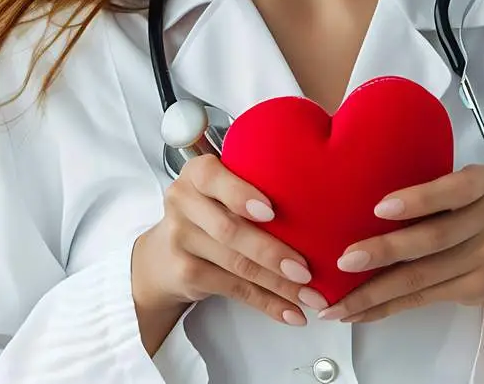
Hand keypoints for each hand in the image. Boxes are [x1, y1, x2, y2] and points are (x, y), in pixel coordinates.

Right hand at [132, 154, 328, 327]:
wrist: (162, 256)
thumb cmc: (209, 214)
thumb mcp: (220, 191)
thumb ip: (253, 189)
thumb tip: (322, 210)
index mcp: (197, 174)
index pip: (214, 178)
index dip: (242, 195)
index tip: (271, 211)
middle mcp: (183, 202)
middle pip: (229, 230)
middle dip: (271, 251)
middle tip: (306, 269)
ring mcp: (181, 239)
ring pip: (236, 264)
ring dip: (278, 284)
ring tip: (310, 295)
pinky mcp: (186, 273)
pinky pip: (234, 289)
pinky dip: (267, 302)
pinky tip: (290, 311)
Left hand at [317, 164, 483, 323]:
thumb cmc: (461, 214)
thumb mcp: (454, 192)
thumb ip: (422, 188)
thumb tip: (346, 193)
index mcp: (481, 183)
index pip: (456, 188)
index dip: (419, 199)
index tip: (378, 209)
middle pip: (434, 237)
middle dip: (386, 250)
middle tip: (344, 261)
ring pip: (423, 276)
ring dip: (375, 291)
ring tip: (338, 303)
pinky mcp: (477, 288)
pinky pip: (423, 298)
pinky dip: (386, 307)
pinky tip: (358, 312)